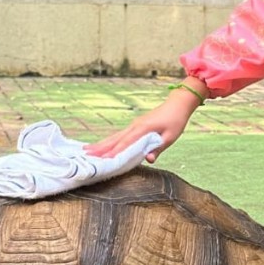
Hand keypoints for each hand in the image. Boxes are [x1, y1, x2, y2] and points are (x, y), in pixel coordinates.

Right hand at [85, 85, 204, 160]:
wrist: (177, 104)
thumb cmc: (175, 121)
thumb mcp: (171, 137)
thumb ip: (158, 148)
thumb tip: (148, 159)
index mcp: (143, 128)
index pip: (126, 143)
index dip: (115, 152)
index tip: (104, 160)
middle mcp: (135, 125)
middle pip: (115, 139)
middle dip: (101, 148)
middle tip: (86, 155)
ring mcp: (133, 125)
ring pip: (114, 136)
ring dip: (101, 144)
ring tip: (87, 150)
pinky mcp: (135, 126)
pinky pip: (119, 135)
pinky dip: (109, 141)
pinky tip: (102, 145)